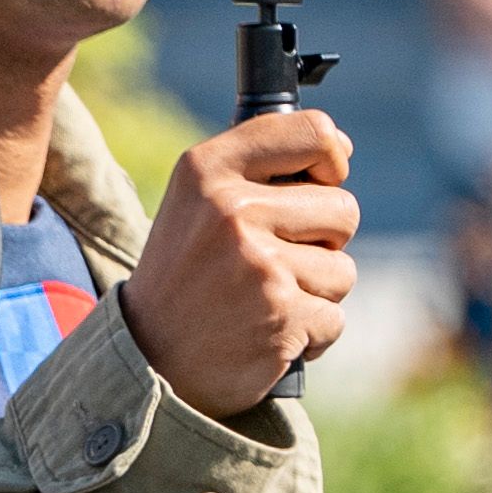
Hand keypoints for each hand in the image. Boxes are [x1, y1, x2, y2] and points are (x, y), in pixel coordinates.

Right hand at [115, 111, 360, 419]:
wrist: (148, 359)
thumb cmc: (187, 274)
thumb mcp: (199, 201)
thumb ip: (259, 167)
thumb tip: (341, 147)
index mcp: (208, 169)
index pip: (314, 133)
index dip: (329, 162)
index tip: (313, 184)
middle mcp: (232, 209)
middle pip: (343, 208)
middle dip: (321, 242)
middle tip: (267, 263)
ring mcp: (259, 264)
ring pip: (342, 269)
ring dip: (314, 292)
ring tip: (262, 300)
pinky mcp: (282, 314)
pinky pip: (334, 317)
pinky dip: (309, 335)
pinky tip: (266, 333)